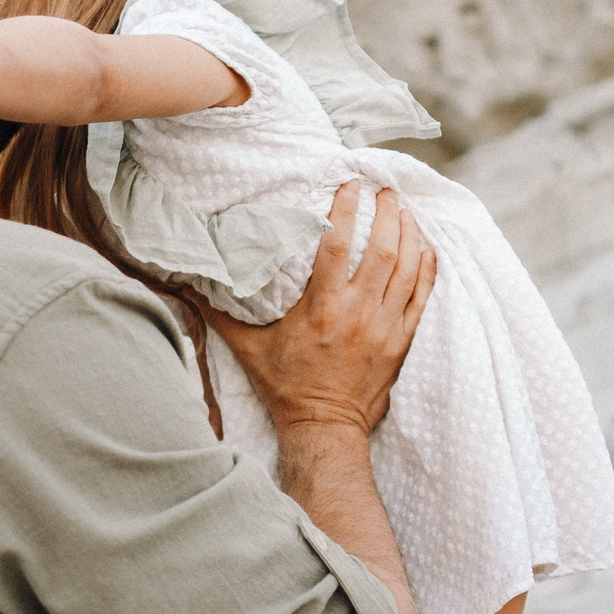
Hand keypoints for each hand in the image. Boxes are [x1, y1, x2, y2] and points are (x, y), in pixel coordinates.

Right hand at [206, 183, 436, 435]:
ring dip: (408, 234)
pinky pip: (421, 299)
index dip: (344, 211)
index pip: (337, 246)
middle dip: (386, 214)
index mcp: (321, 308)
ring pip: (405, 269)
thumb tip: (187, 287)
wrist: (323, 427)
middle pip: (380, 250)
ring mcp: (384, 327)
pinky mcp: (401, 343)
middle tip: (385, 191)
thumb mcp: (248, 349)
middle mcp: (357, 313)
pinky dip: (426, 271)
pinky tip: (426, 250)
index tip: (349, 186)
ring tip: (404, 211)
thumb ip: (220, 315)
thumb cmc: (285, 387)